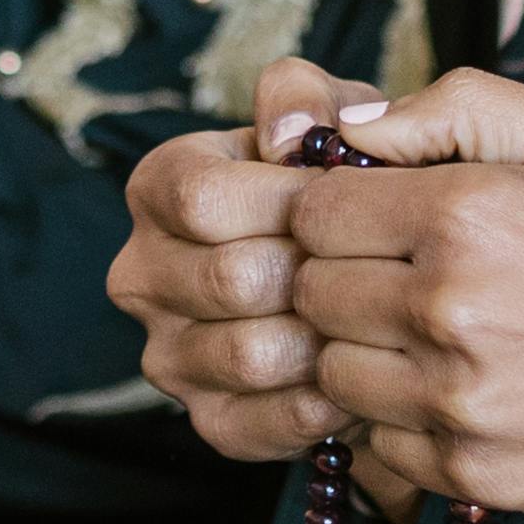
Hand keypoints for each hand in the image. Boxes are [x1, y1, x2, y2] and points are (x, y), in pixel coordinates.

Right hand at [111, 56, 375, 466]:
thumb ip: (308, 99)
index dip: (286, 203)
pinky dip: (327, 403)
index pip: (202, 200)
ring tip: (370, 318)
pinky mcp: (210, 422)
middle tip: (369, 265)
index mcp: (159, 188)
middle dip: (315, 273)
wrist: (381, 275)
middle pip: (228, 281)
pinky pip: (265, 424)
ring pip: (247, 356)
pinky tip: (362, 371)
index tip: (343, 201)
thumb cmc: (350, 184)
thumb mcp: (337, 116)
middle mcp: (142, 274)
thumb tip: (289, 135)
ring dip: (325, 339)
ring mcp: (169, 356)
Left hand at [122, 56, 523, 523]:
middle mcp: (447, 310)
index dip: (331, 204)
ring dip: (359, 352)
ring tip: (436, 332)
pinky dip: (398, 419)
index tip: (371, 211)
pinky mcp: (469, 475)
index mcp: (468, 212)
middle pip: (305, 290)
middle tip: (401, 272)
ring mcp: (454, 404)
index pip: (308, 204)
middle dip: (336, 277)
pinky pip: (375, 443)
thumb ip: (461, 107)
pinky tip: (465, 389)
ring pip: (328, 372)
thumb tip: (352, 120)